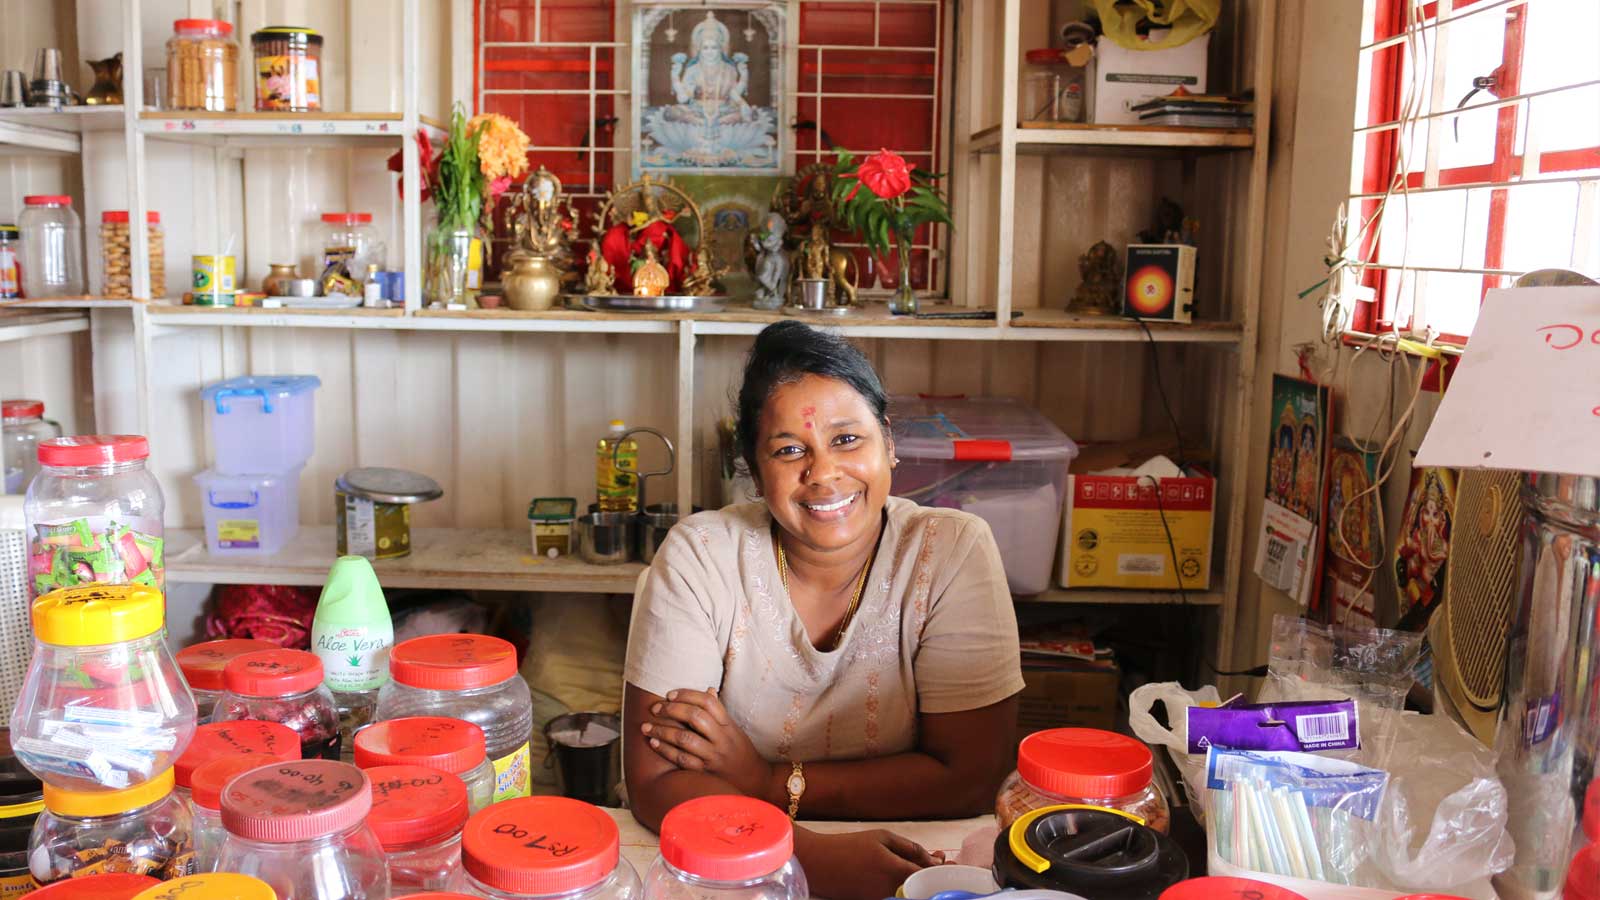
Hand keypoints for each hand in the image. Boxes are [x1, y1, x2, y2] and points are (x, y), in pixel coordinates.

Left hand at [643, 689, 773, 800]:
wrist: (756, 782)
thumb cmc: (741, 752)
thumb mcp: (734, 730)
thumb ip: (719, 712)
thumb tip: (707, 690)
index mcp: (729, 725)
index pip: (708, 702)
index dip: (687, 695)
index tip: (670, 694)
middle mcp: (722, 739)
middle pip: (695, 717)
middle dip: (672, 710)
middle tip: (655, 708)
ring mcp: (714, 756)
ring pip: (686, 738)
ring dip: (662, 730)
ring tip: (646, 726)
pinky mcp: (706, 773)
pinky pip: (683, 760)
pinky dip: (666, 750)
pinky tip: (654, 743)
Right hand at [797, 829, 940, 899]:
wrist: (820, 864)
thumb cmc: (850, 846)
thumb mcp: (882, 837)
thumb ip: (910, 848)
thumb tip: (935, 859)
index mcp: (895, 869)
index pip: (929, 874)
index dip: (943, 870)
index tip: (953, 863)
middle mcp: (891, 889)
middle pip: (924, 888)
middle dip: (935, 877)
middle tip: (942, 865)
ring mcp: (882, 899)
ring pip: (912, 893)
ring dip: (922, 883)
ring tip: (922, 867)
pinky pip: (898, 896)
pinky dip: (907, 887)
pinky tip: (906, 876)